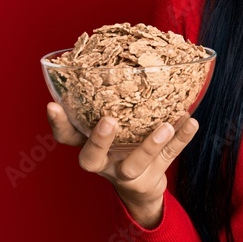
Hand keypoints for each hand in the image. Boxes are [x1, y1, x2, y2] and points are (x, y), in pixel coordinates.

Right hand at [46, 102, 198, 227]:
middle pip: (90, 159)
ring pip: (134, 164)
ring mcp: (127, 173)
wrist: (142, 187)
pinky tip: (190, 122)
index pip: (66, 137)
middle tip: (109, 121)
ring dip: (150, 144)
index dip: (58, 123)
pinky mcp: (152, 176)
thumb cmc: (123, 143)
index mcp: (89, 145)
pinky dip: (181, 139)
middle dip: (99, 141)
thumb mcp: (113, 126)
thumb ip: (112, 99)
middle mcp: (104, 162)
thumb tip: (127, 54)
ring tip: (166, 125)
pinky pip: (168, 158)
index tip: (52, 105)